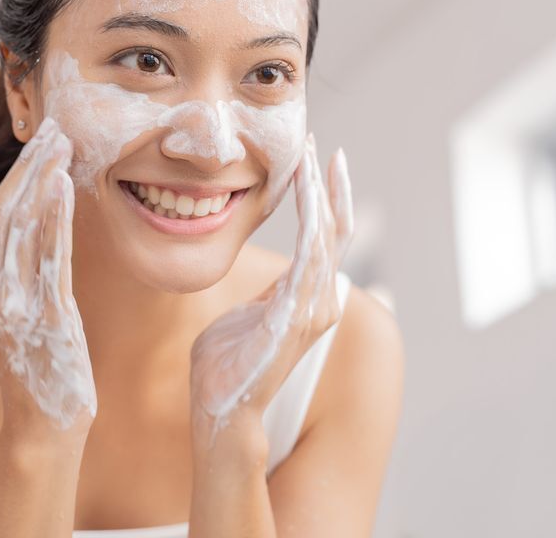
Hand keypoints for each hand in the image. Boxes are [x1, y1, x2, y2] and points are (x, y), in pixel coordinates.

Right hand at [0, 116, 96, 439]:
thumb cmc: (29, 356)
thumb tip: (16, 208)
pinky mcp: (50, 313)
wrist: (44, 417)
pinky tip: (66, 183)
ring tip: (62, 142)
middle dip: (22, 162)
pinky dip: (59, 214)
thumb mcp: (0, 308)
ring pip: (24, 223)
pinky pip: (54, 253)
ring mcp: (15, 303)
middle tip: (46, 127)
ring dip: (44, 175)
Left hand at [188, 133, 353, 448]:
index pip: (325, 236)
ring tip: (312, 157)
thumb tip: (267, 283)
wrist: (221, 411)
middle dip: (327, 184)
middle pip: (334, 229)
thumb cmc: (225, 369)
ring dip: (319, 192)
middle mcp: (319, 300)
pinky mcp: (297, 315)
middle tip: (320, 144)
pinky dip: (312, 220)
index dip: (324, 196)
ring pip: (326, 235)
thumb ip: (262, 296)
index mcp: (305, 297)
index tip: (316, 158)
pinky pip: (310, 256)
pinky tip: (307, 192)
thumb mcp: (245, 317)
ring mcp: (313, 309)